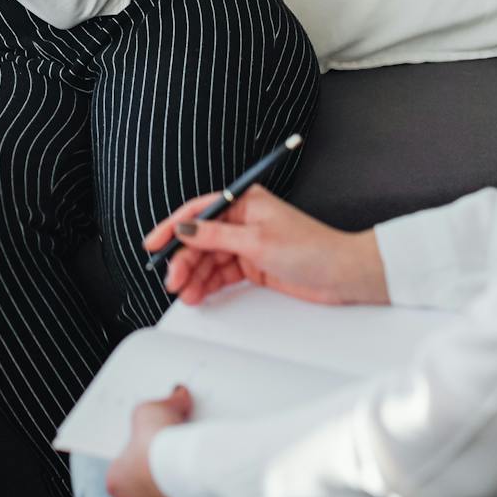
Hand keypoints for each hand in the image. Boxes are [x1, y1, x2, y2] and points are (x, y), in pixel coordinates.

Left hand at [105, 386, 201, 496]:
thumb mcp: (149, 410)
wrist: (194, 471)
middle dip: (164, 470)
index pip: (126, 466)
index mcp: (117, 483)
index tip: (158, 438)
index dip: (143, 449)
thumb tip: (178, 397)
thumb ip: (161, 404)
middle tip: (181, 449)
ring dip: (184, 486)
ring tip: (201, 463)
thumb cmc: (161, 445)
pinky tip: (213, 480)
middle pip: (150, 486)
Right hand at [143, 188, 388, 307]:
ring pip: (209, 259)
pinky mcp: (252, 265)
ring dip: (195, 276)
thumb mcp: (257, 241)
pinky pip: (221, 273)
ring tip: (185, 293)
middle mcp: (243, 220)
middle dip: (184, 260)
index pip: (199, 211)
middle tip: (172, 279)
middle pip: (201, 239)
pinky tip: (199, 294)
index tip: (154, 243)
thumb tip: (185, 230)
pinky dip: (209, 284)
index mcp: (245, 202)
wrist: (342, 275)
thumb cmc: (311, 248)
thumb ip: (217, 237)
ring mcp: (247, 244)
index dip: (173, 227)